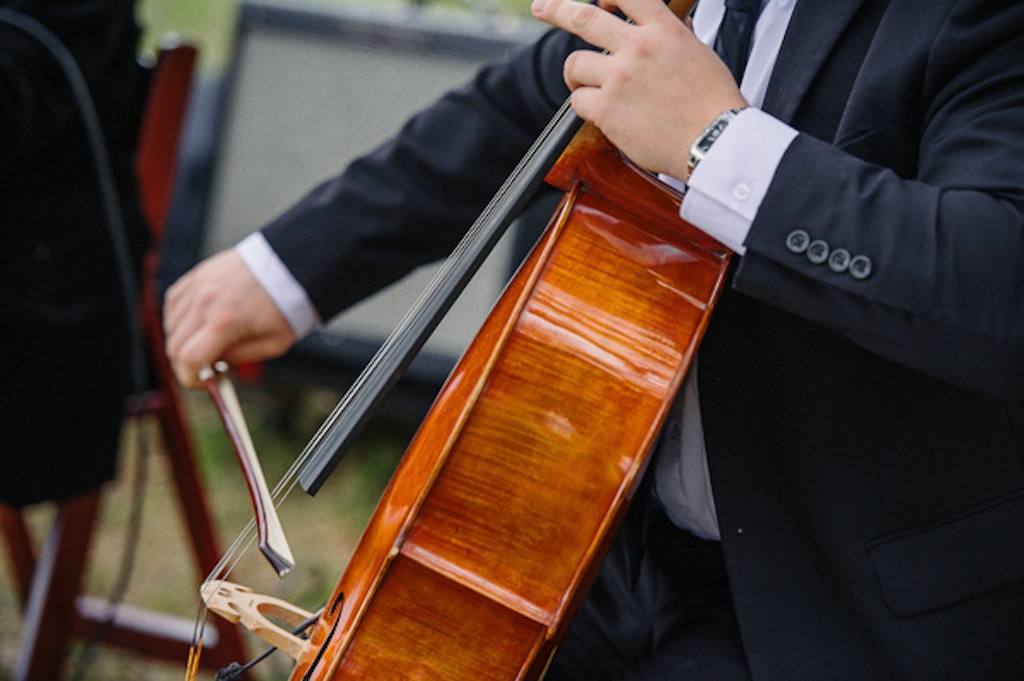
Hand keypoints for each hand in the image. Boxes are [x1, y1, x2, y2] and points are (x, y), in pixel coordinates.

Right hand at [163, 249, 294, 387]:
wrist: (289, 266)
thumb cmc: (285, 304)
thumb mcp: (273, 343)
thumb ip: (240, 357)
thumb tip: (214, 365)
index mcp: (225, 321)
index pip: (187, 358)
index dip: (189, 376)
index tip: (198, 381)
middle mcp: (205, 302)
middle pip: (174, 345)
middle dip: (185, 363)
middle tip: (203, 366)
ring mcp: (197, 285)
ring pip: (170, 325)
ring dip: (181, 342)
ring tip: (205, 344)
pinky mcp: (196, 275)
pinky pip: (173, 304)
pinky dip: (179, 319)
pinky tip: (196, 325)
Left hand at [531, 0, 746, 178]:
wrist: (715, 140)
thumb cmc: (714, 105)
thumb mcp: (700, 54)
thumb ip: (676, 37)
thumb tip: (671, 26)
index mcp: (664, 30)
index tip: (595, 1)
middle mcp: (639, 47)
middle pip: (584, 17)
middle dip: (556, 9)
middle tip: (541, 7)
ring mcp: (620, 76)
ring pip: (575, 64)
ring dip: (576, 77)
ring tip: (585, 87)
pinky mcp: (607, 107)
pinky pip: (578, 101)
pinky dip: (585, 107)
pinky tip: (602, 114)